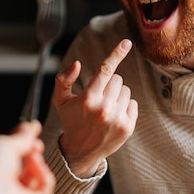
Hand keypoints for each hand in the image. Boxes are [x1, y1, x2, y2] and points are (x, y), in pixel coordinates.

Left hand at [0, 120, 54, 193]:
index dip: (23, 139)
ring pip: (37, 175)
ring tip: (33, 155)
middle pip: (26, 164)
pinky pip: (45, 188)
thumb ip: (21, 137)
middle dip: (33, 150)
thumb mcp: (5, 143)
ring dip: (38, 161)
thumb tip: (30, 128)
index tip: (32, 127)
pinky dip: (45, 175)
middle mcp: (5, 181)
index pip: (13, 152)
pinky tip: (38, 166)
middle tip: (36, 143)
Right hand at [54, 39, 137, 177]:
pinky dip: (125, 106)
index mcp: (88, 98)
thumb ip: (64, 79)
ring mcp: (117, 118)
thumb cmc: (71, 120)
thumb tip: (77, 63)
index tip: (127, 43)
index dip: (116, 54)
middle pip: (117, 79)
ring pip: (126, 91)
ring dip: (117, 95)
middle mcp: (104, 108)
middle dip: (108, 84)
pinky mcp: (127, 127)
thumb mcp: (60, 100)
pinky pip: (133, 103)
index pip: (105, 70)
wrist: (80, 151)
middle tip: (98, 97)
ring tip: (105, 108)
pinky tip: (113, 116)